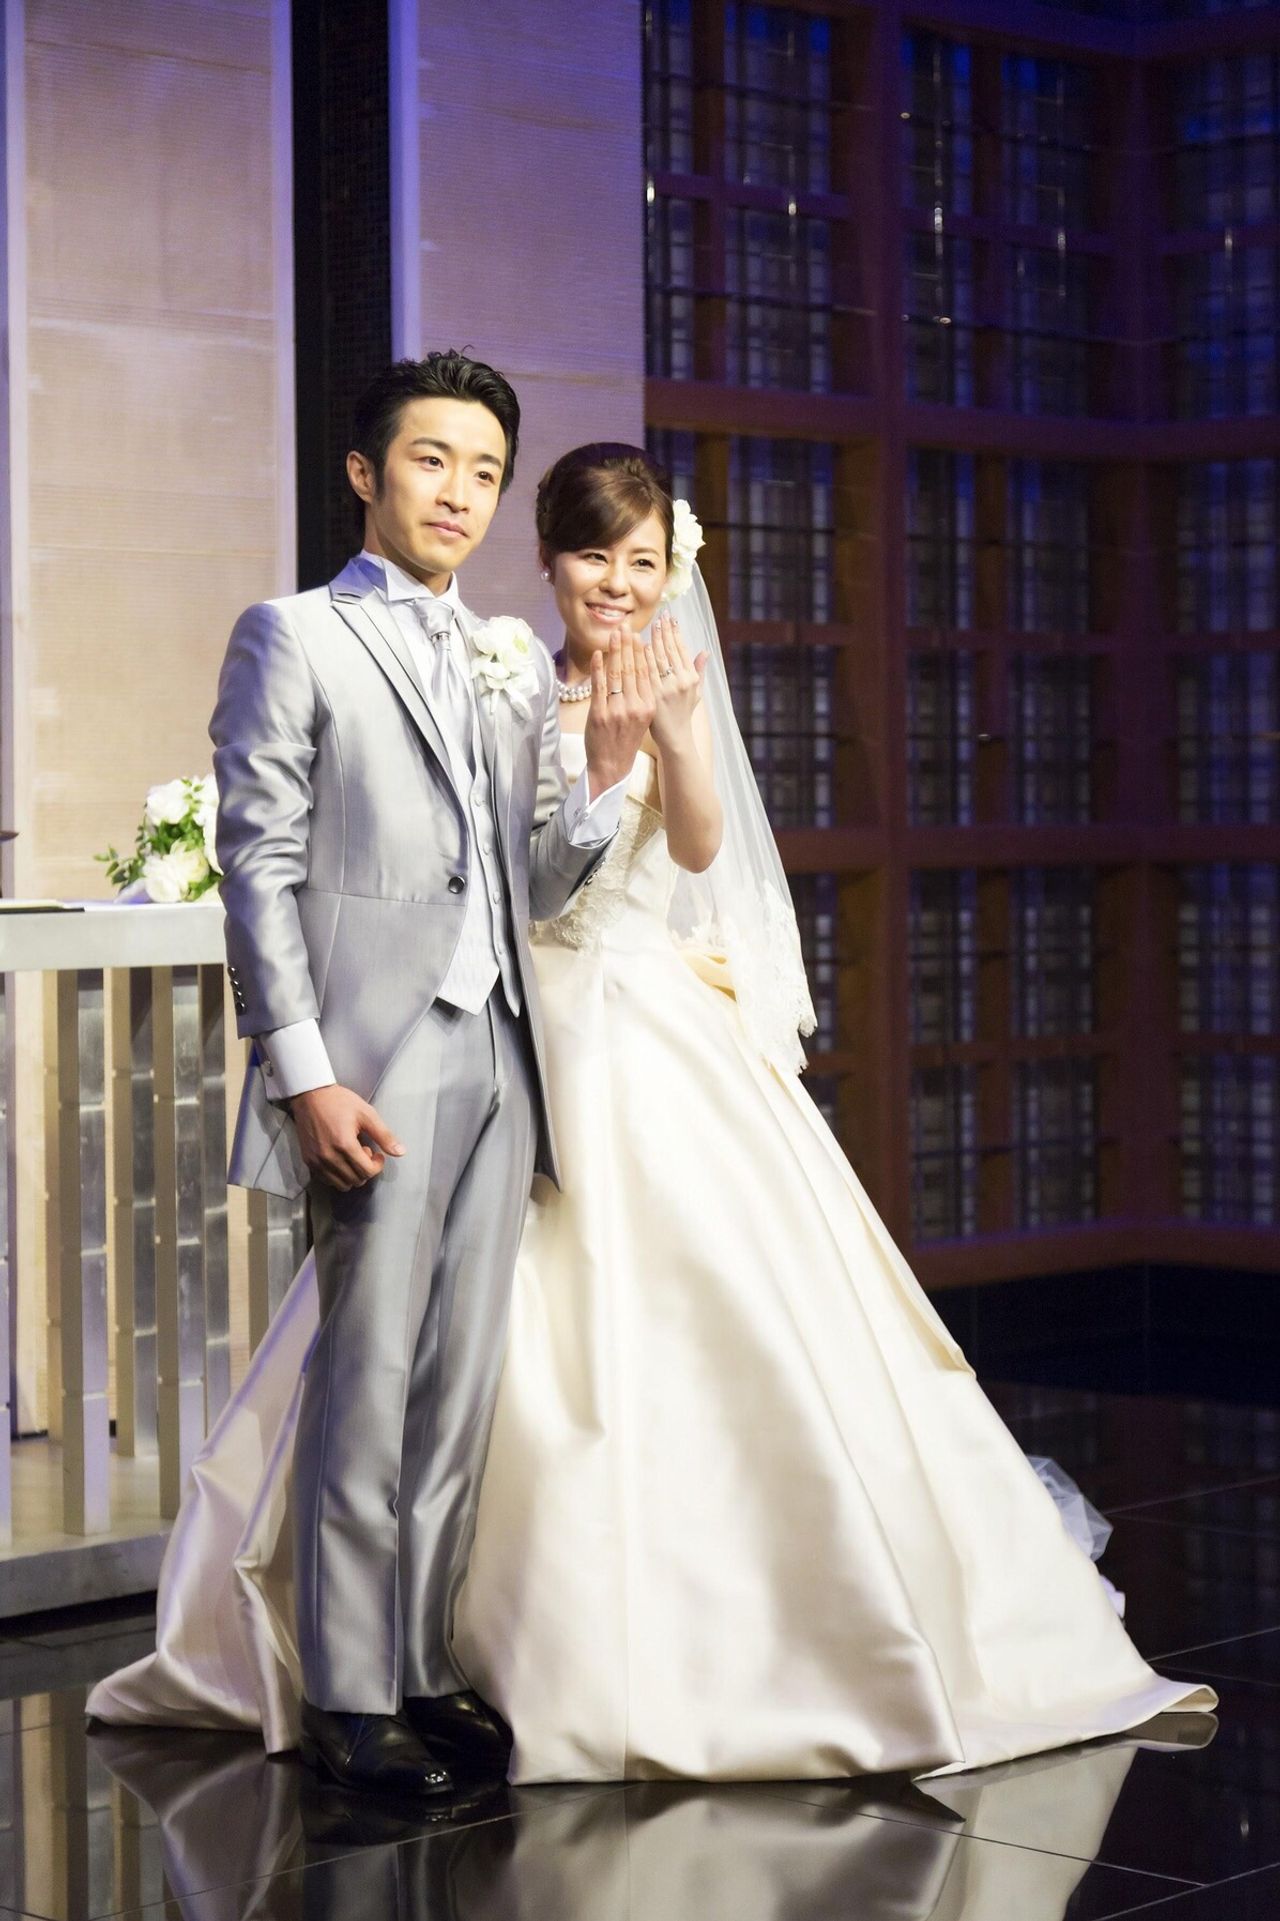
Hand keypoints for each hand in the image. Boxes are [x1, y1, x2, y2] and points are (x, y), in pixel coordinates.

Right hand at [290, 1084, 404, 1190]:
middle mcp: (329, 1157)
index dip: (377, 1166)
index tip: (378, 1154)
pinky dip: (337, 1175)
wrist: (311, 1095)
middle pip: (356, 1180)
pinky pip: (327, 1180)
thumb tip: (400, 1152)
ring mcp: (316, 1161)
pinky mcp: (308, 1161)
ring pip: (341, 1184)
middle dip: (366, 1169)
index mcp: (345, 1145)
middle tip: (364, 1151)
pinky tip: (340, 1159)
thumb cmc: (339, 1102)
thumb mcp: (366, 1114)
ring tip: (352, 1156)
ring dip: (352, 1174)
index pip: (367, 1172)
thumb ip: (384, 1135)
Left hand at [582, 625, 654, 793]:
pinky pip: (599, 686)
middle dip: (627, 645)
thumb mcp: (645, 717)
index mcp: (649, 706)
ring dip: (614, 651)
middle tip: (624, 626)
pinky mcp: (599, 714)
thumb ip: (646, 694)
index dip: (641, 651)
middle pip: (632, 669)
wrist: (612, 765)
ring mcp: (617, 711)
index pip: (646, 673)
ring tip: (613, 633)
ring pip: (617, 675)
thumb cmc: (627, 740)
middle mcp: (636, 707)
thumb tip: (647, 669)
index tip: (637, 634)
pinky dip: (598, 668)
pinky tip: (598, 654)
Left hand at [647, 610, 706, 752]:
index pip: (682, 649)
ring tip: (647, 626)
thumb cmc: (683, 714)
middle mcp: (680, 682)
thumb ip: (699, 670)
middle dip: (664, 631)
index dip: (675, 633)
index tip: (670, 619)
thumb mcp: (696, 693)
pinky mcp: (652, 696)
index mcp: (691, 678)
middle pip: (670, 650)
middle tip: (659, 616)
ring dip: (652, 640)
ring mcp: (666, 689)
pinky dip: (642, 658)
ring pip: (657, 658)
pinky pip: (645, 673)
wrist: (675, 738)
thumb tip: (705, 651)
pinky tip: (638, 646)